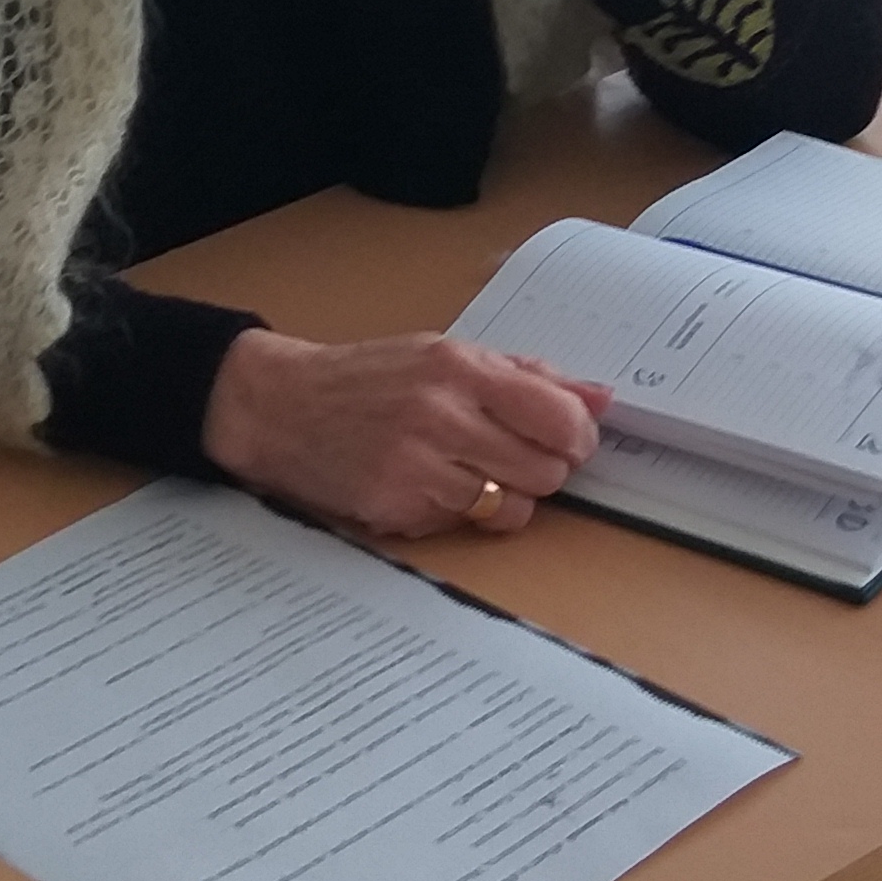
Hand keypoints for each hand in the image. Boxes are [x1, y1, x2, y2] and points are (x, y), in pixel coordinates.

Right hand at [203, 329, 607, 539]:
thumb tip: (601, 397)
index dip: (578, 437)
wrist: (280, 406)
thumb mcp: (442, 354)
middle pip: (546, 470)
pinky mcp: (396, 509)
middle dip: (545, 470)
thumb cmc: (368, 378)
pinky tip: (432, 488)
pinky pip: (463, 526)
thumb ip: (525, 376)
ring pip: (513, 508)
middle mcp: (441, 416)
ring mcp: (417, 468)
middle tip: (516, 458)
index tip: (569, 440)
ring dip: (507, 498)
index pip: (559, 416)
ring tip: (474, 475)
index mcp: (459, 368)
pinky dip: (460, 515)